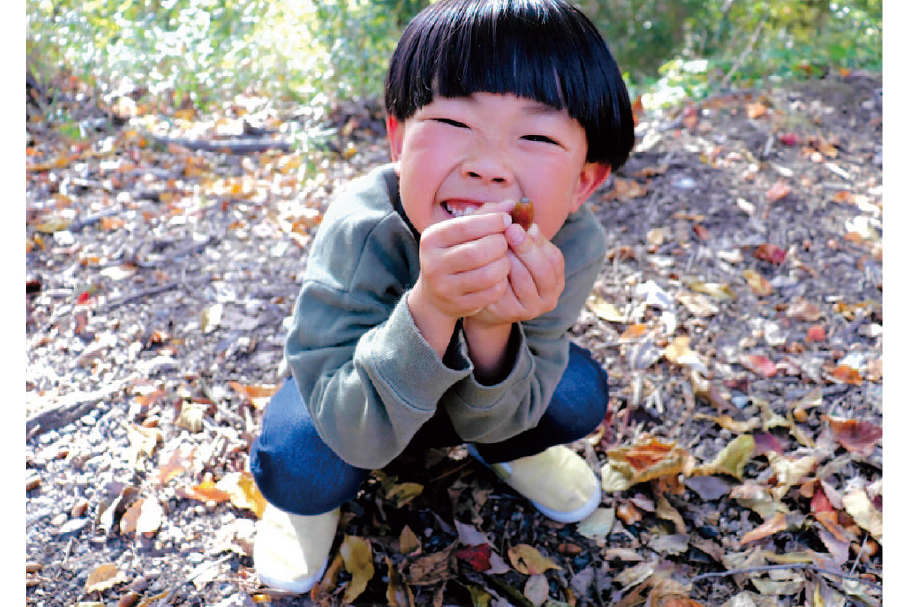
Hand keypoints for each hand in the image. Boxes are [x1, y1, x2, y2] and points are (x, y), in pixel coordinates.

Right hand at [407, 204, 512, 355]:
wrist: (436, 293)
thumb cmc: (456, 251)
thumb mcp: (463, 230)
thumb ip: (486, 214)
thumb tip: (513, 204)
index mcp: (431, 238)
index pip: (465, 226)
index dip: (491, 222)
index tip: (507, 220)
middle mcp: (432, 263)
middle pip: (477, 252)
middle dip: (500, 245)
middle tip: (506, 243)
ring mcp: (444, 288)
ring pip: (487, 275)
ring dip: (504, 265)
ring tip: (504, 259)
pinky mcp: (458, 305)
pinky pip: (491, 293)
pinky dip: (502, 283)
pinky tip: (500, 277)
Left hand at [467, 220, 565, 327]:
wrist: (481, 297)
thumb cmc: (500, 264)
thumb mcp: (511, 246)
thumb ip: (514, 226)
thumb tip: (513, 203)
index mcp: (555, 277)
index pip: (555, 258)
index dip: (539, 241)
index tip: (522, 224)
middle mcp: (550, 296)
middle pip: (543, 270)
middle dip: (526, 247)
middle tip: (510, 230)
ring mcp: (532, 308)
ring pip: (524, 279)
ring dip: (510, 259)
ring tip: (496, 244)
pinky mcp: (512, 314)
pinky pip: (506, 291)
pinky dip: (497, 274)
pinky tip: (486, 263)